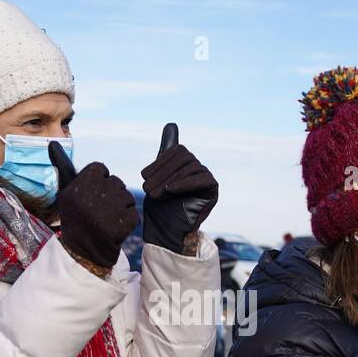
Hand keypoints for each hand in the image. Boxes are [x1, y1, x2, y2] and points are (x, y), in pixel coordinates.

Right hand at [50, 142, 138, 270]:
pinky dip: (128, 223)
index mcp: (76, 187)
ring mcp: (106, 212)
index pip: (100, 168)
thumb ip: (64, 168)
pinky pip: (133, 214)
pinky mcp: (120, 226)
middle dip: (112, 196)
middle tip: (100, 212)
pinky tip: (115, 230)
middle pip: (116, 182)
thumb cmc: (75, 219)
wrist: (82, 255)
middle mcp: (90, 197)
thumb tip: (53, 142)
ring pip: (127, 197)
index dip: (100, 181)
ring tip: (107, 221)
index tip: (92, 197)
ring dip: (121, 209)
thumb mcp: (66, 193)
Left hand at [139, 123, 217, 253]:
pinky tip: (171, 190)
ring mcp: (206, 177)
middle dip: (163, 172)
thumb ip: (165, 152)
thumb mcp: (156, 176)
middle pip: (184, 157)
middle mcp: (197, 167)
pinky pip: (202, 179)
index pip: (176, 151)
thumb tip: (171, 123)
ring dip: (169, 179)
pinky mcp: (212, 189)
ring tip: (156, 193)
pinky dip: (184, 183)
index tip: (144, 176)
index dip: (159, 162)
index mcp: (185, 163)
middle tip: (148, 188)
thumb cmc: (160, 207)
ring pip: (191, 167)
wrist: (167, 233)